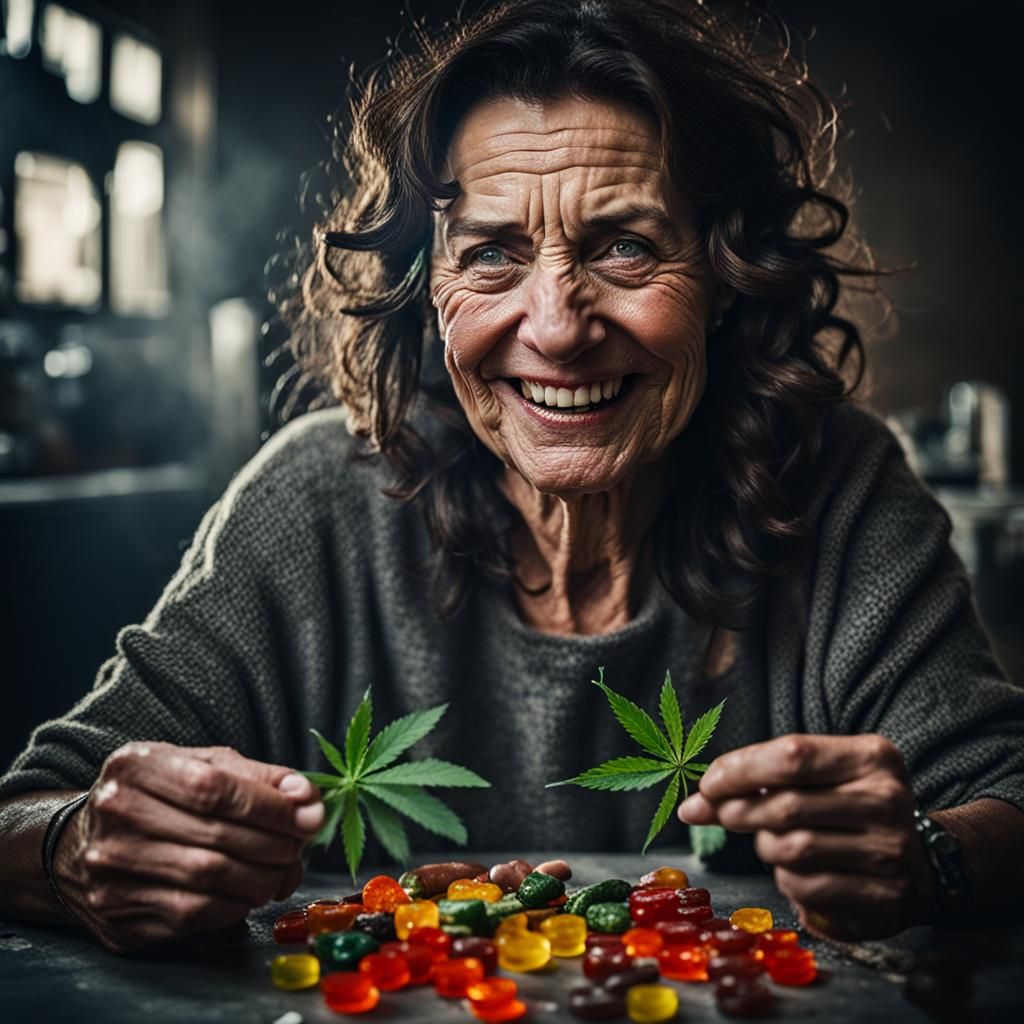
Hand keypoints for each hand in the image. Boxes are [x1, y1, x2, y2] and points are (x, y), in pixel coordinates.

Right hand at [54, 743, 322, 951]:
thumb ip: (257, 778)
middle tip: (300, 847)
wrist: (80, 843)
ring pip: (208, 881)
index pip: (214, 789)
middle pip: (215, 838)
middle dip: (274, 846)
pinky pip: (193, 916)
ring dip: (262, 879)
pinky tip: (251, 892)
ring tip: (283, 870)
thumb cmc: (160, 796)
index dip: (271, 806)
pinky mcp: (116, 914)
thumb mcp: (202, 766)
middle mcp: (115, 815)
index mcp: (136, 766)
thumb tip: (309, 799)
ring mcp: (109, 869)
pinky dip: (236, 905)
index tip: (310, 816)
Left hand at [677, 733, 935, 939]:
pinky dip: (786, 880)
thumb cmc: (847, 809)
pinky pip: (806, 887)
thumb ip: (758, 782)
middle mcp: (886, 799)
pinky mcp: (885, 896)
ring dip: (765, 846)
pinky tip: (795, 871)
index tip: (707, 785)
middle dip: (739, 810)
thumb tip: (693, 806)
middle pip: (786, 805)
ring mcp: (890, 850)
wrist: (918, 864)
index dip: (739, 770)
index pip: (792, 756)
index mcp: (872, 757)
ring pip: (791, 848)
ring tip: (771, 841)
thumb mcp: (816, 779)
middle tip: (721, 813)